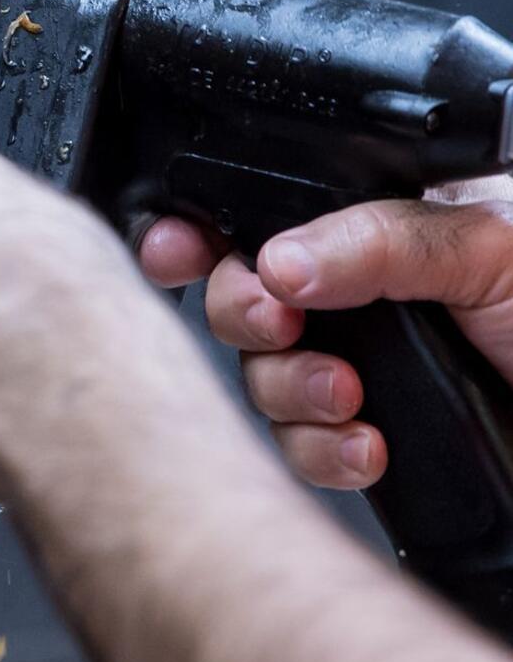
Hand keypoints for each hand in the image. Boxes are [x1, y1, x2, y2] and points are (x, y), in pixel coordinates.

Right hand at [139, 178, 512, 489]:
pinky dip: (325, 451)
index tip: (179, 247)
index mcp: (380, 222)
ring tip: (346, 399)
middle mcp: (361, 292)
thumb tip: (276, 256)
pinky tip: (368, 448)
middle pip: (243, 294)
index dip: (206, 226)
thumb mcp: (491, 245)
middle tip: (280, 321)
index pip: (265, 210)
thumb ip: (380, 239)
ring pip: (264, 376)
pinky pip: (304, 445)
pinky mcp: (374, 433)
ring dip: (291, 391)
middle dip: (247, 313)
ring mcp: (366, 364)